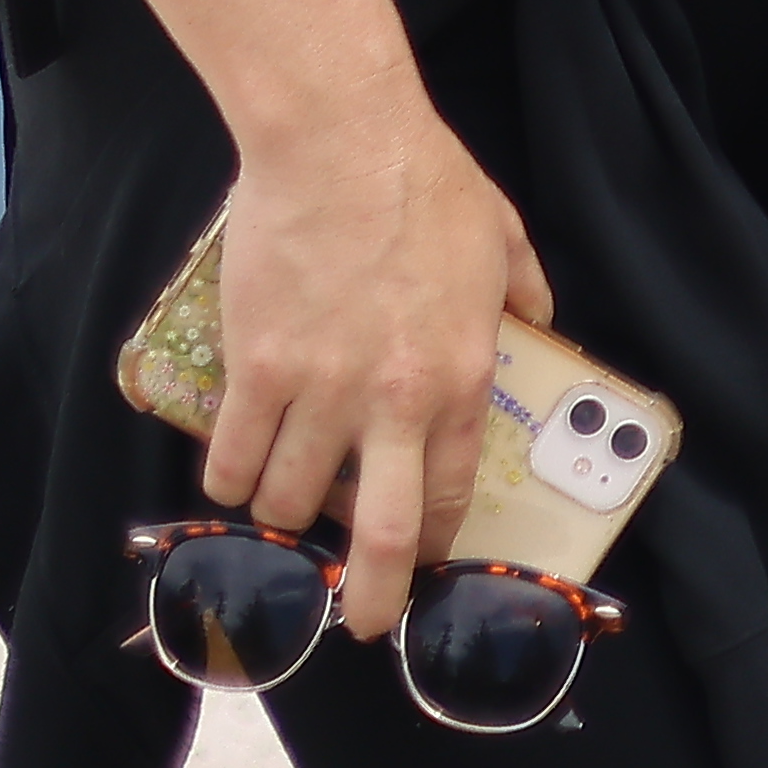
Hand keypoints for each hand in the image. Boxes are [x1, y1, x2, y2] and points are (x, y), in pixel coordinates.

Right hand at [197, 94, 555, 612]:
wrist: (339, 142)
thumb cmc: (424, 182)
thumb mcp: (503, 239)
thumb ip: (524, 293)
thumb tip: (541, 322)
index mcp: (458, 379)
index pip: (451, 496)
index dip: (436, 544)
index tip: (423, 561)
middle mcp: (391, 403)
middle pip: (380, 539)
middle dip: (369, 599)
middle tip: (359, 625)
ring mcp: (319, 392)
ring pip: (287, 502)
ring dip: (282, 518)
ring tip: (279, 508)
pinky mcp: (256, 371)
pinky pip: (230, 458)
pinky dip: (226, 479)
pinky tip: (229, 474)